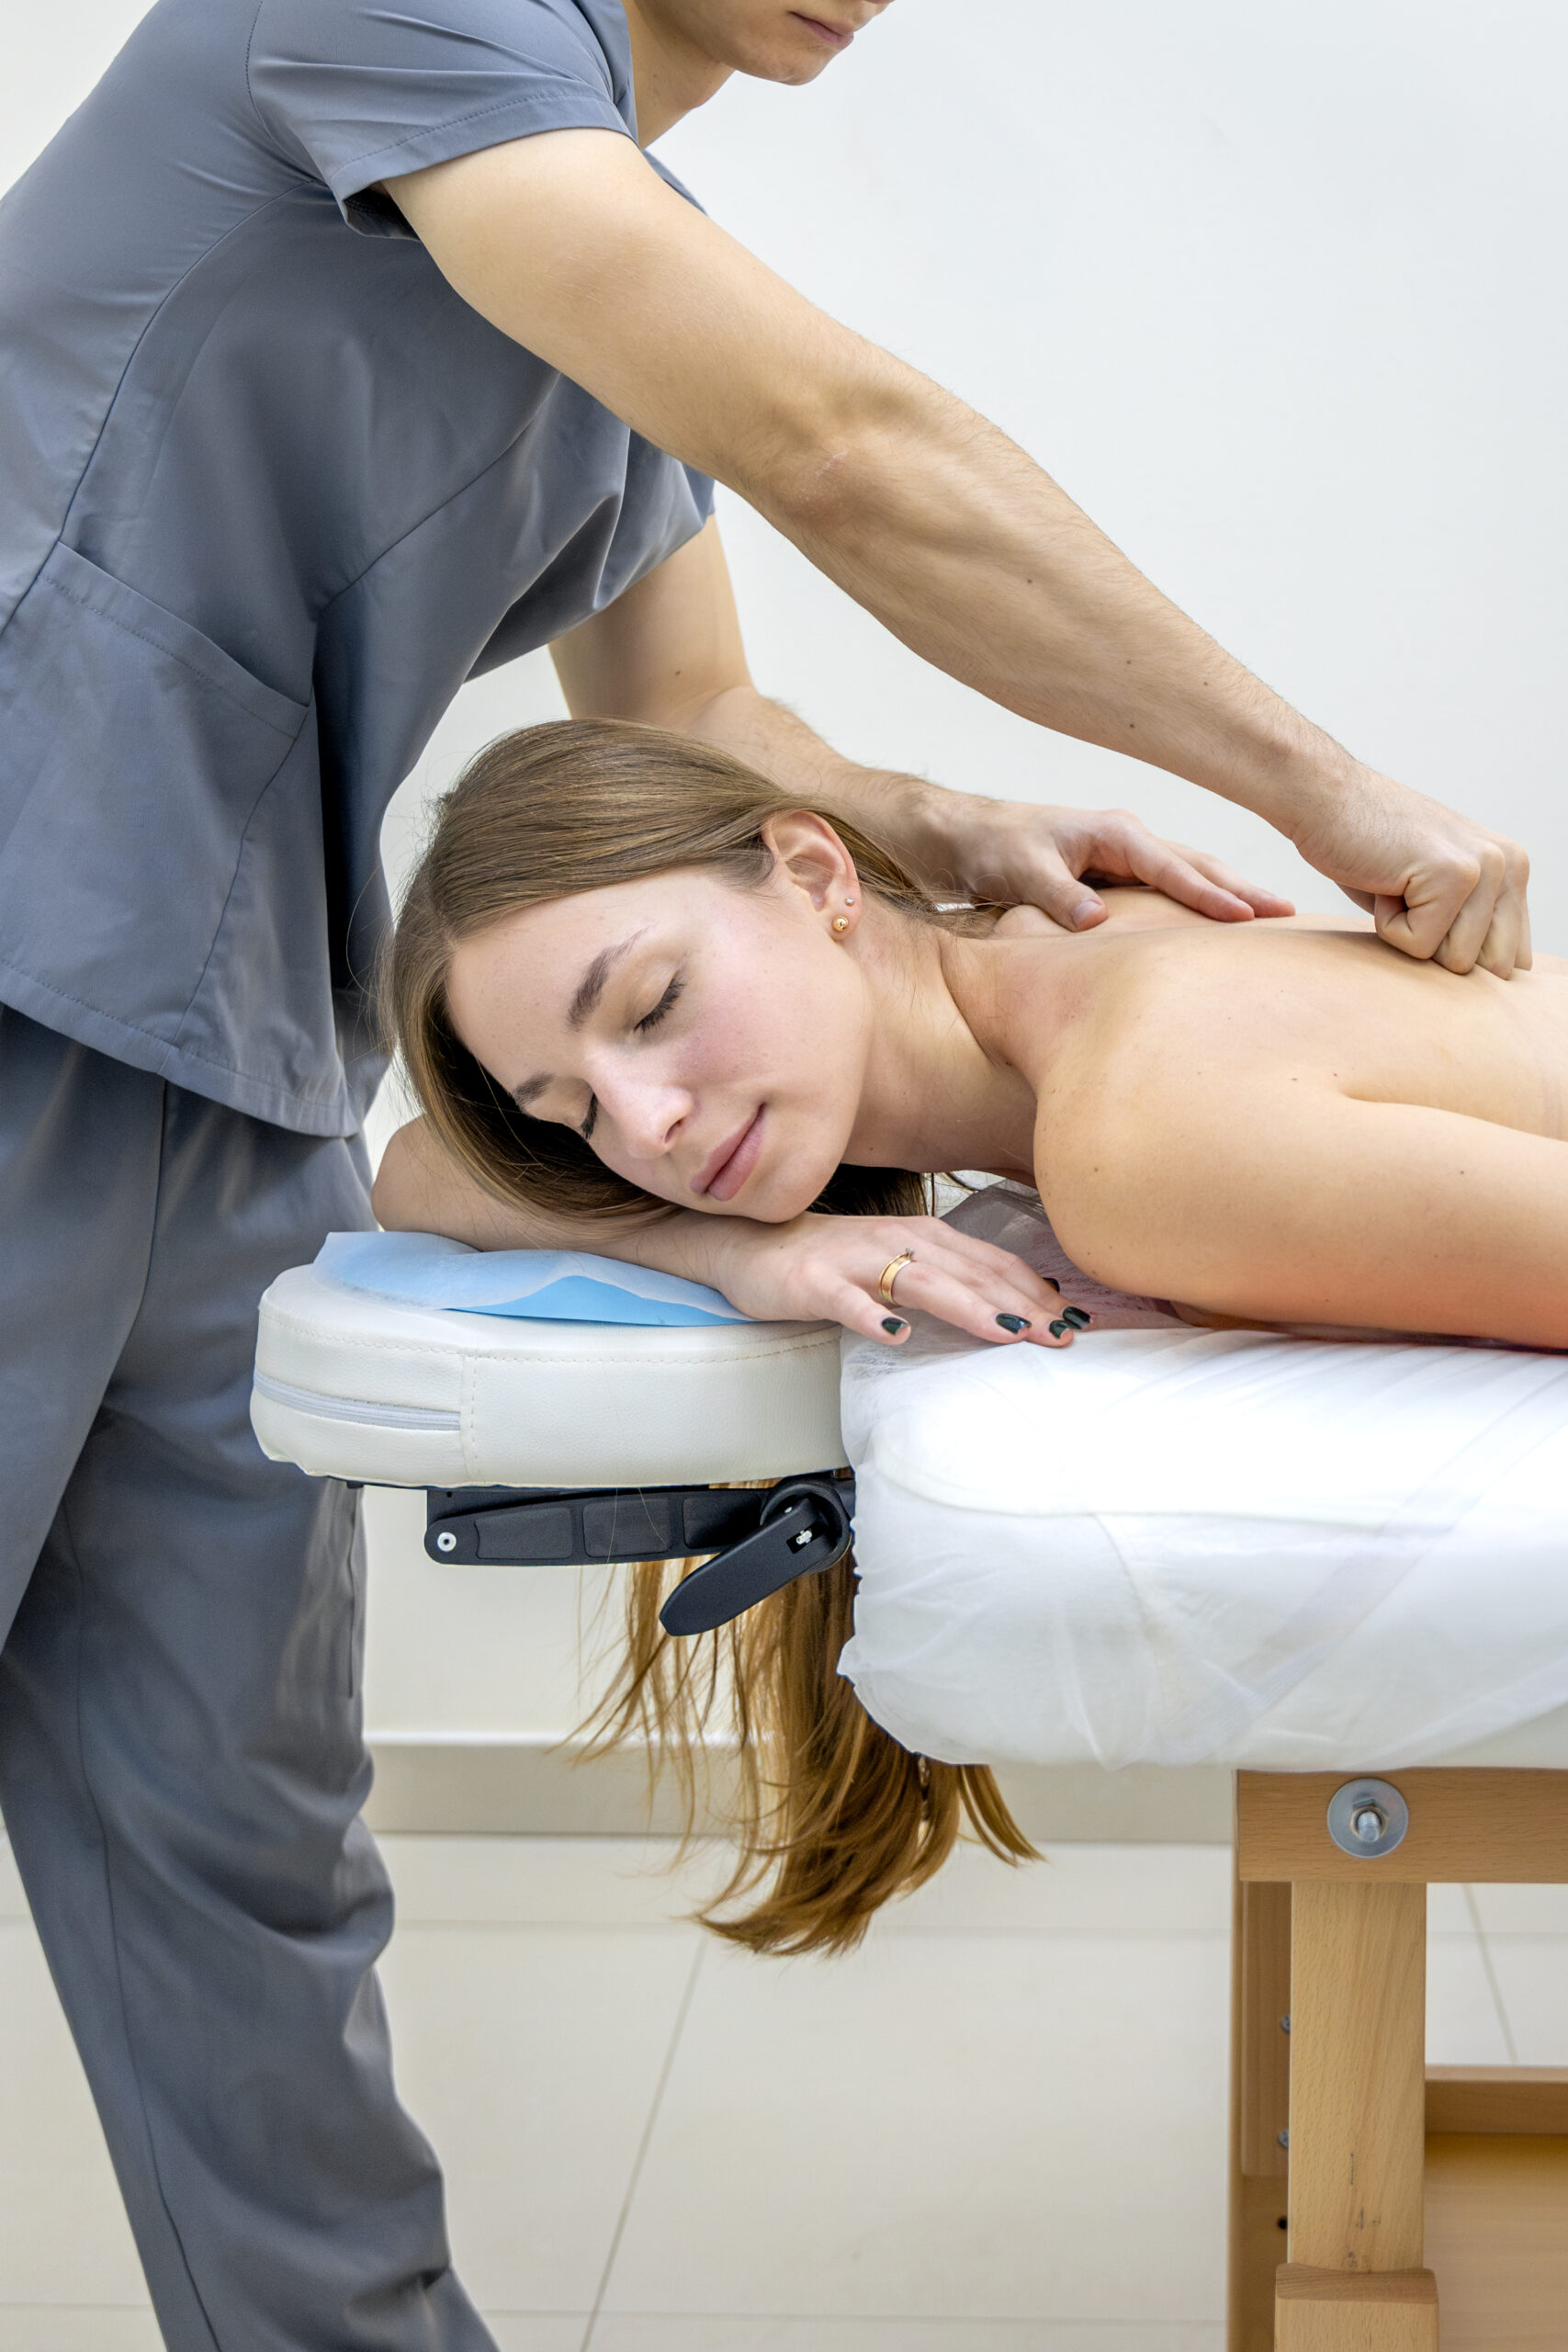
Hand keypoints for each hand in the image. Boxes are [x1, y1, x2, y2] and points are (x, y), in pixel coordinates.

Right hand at [695, 1211, 1086, 1349]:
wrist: (753, 1244)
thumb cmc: (835, 1259)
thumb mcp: (902, 1259)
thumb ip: (954, 1275)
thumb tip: (1021, 1301)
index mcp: (926, 1235)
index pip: (992, 1262)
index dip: (1035, 1291)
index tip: (1075, 1321)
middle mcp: (898, 1240)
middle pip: (969, 1272)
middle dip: (1019, 1303)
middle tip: (1061, 1336)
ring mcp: (855, 1260)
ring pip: (921, 1281)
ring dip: (968, 1307)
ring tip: (1007, 1333)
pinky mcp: (814, 1282)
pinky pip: (847, 1300)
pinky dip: (873, 1316)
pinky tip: (896, 1336)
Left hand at [881, 781, 1294, 932]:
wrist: (963, 836)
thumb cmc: (988, 848)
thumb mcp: (1017, 871)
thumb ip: (1056, 895)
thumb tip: (1097, 921)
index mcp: (1112, 832)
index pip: (1171, 867)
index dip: (1208, 895)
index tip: (1246, 918)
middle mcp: (1127, 839)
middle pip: (1199, 863)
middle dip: (1244, 888)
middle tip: (1290, 913)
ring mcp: (1127, 856)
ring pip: (1192, 873)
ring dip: (1232, 893)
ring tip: (1276, 919)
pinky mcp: (1120, 876)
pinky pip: (1173, 889)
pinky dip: (1203, 901)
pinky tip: (1226, 924)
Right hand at [1288, 765, 1529, 976]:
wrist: (1323, 799)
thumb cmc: (1366, 848)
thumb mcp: (1433, 890)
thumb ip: (1471, 924)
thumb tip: (1492, 980)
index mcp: (1513, 869)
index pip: (1510, 958)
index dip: (1454, 949)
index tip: (1422, 906)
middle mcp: (1511, 865)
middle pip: (1487, 966)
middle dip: (1438, 947)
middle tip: (1407, 898)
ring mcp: (1486, 867)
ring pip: (1455, 960)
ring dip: (1410, 934)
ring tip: (1393, 886)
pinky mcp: (1454, 874)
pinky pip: (1420, 945)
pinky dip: (1386, 925)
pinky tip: (1381, 881)